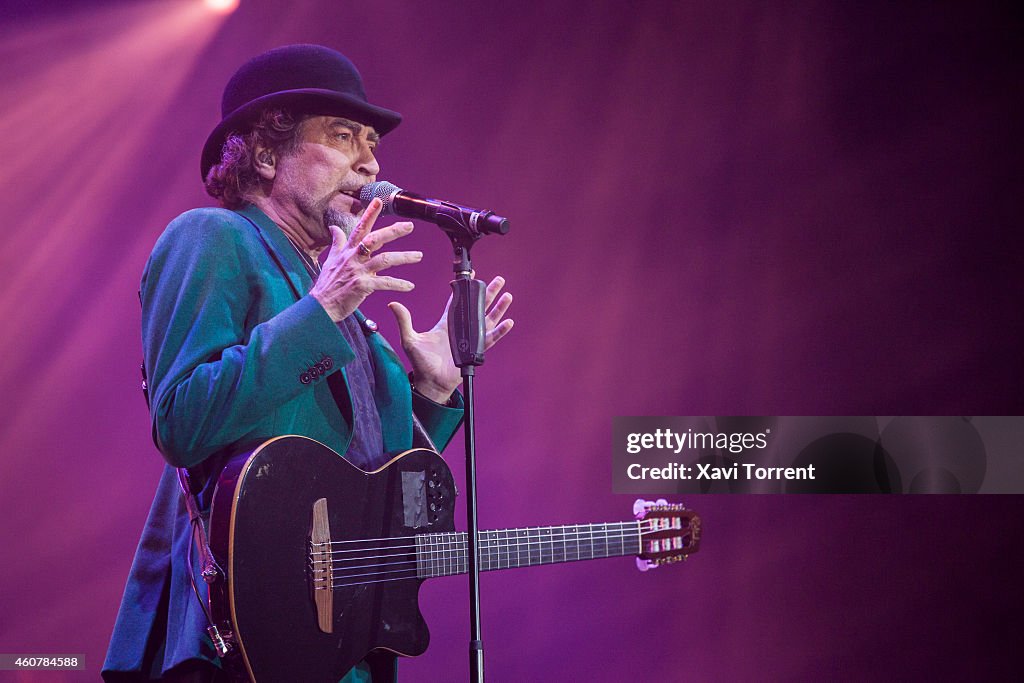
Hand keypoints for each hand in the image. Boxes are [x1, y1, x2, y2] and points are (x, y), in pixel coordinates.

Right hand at [310, 198, 422, 322]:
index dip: (369, 214)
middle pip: (374, 239)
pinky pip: (384, 283)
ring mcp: (357, 271)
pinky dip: (398, 284)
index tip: (379, 200)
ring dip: (403, 257)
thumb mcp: (331, 259)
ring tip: (418, 256)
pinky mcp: (361, 286)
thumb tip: (333, 227)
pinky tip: (410, 286)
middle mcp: (353, 258)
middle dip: (393, 231)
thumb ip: (337, 242)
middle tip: (410, 226)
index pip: (359, 228)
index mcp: (347, 250)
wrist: (321, 306)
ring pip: (384, 260)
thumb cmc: (327, 283)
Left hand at [389, 276, 513, 403]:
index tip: (472, 276)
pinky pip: (490, 338)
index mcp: (446, 323)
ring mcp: (470, 339)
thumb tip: (393, 304)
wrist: (431, 382)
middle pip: (478, 306)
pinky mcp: (476, 350)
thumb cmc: (421, 363)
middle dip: (489, 293)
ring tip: (507, 296)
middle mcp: (460, 329)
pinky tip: (508, 322)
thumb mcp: (410, 339)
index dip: (465, 289)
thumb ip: (404, 321)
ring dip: (498, 308)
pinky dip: (500, 331)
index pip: (457, 301)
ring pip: (488, 320)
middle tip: (498, 281)